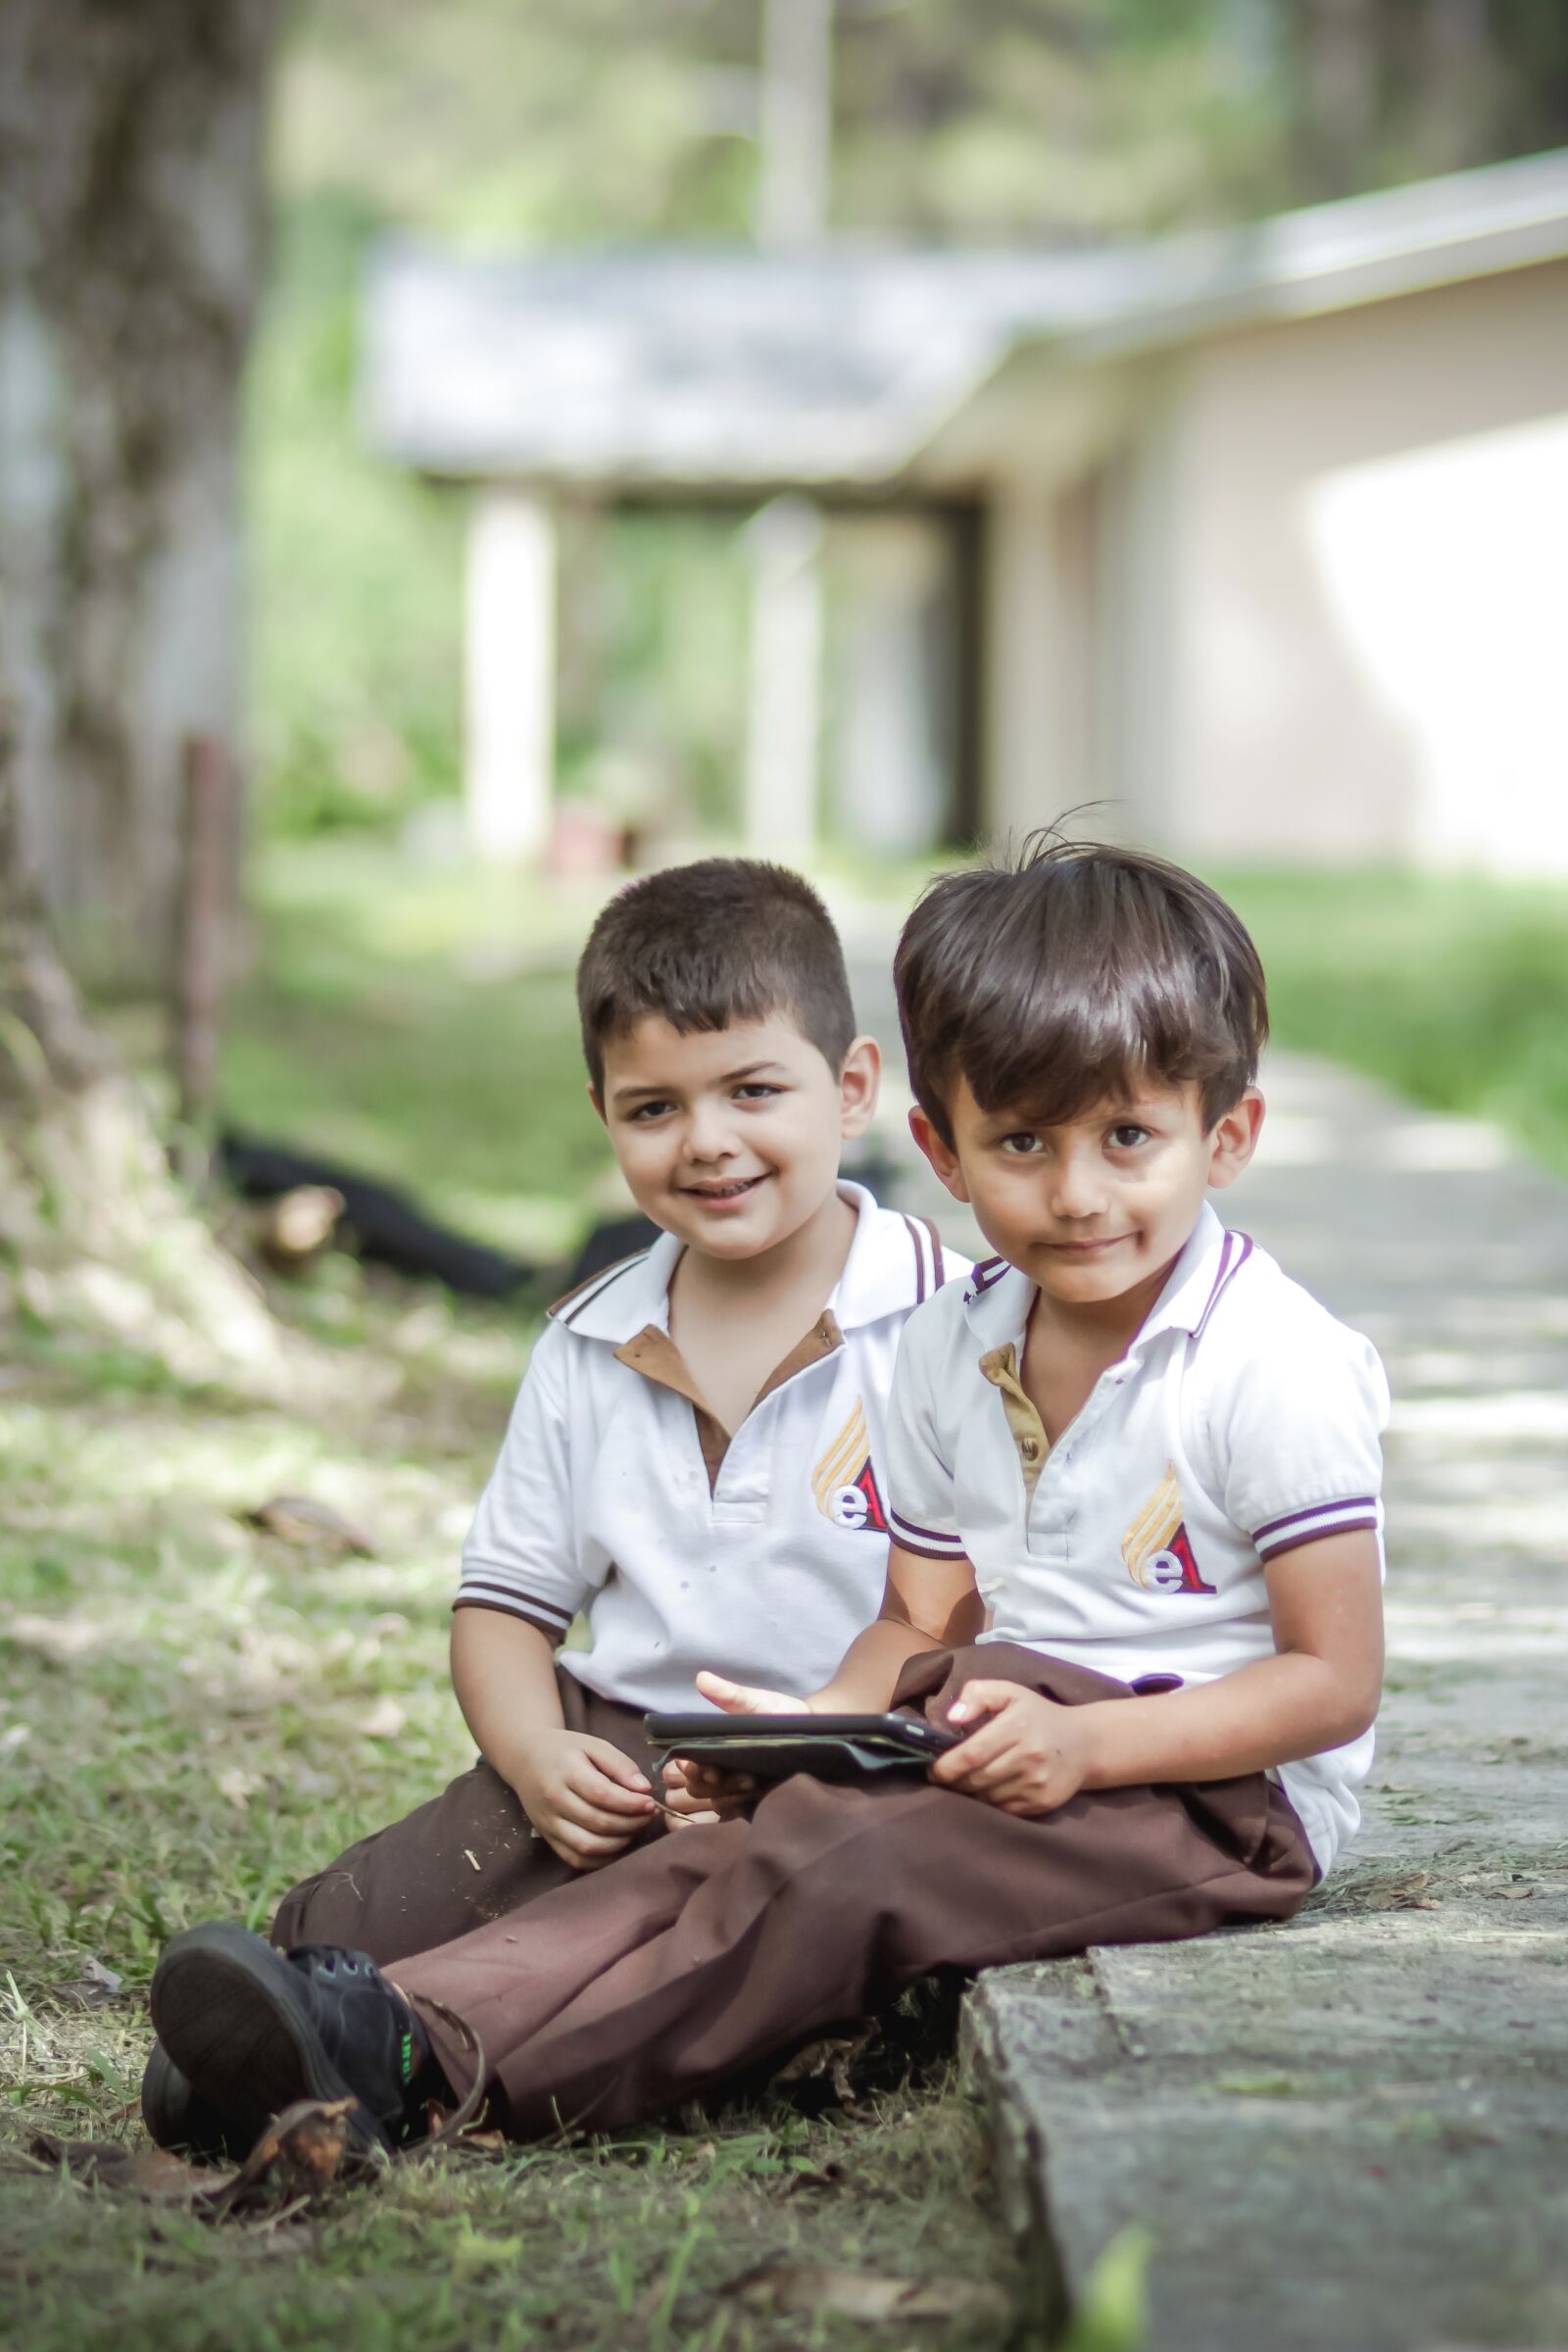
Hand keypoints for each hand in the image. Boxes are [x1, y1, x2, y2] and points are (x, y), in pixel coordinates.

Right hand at [508, 1729, 657, 1870]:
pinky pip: (576, 1858)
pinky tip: (617, 1845)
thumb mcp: (594, 1745)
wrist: (526, 1759)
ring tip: (634, 1829)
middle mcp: (553, 1800)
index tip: (650, 1802)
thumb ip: (620, 1764)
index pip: (602, 1795)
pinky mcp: (548, 1838)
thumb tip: (644, 1789)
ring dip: (618, 1843)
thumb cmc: (565, 1750)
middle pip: (597, 1822)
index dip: (630, 1803)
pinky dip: (601, 1858)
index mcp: (566, 1772)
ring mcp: (548, 1823)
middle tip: (648, 1816)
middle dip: (630, 1823)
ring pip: (587, 1846)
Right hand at [659, 1669, 808, 1821]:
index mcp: (715, 1749)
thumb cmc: (781, 1715)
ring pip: (716, 1803)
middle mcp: (722, 1772)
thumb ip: (730, 1695)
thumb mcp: (757, 1703)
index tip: (700, 1764)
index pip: (687, 1766)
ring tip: (750, 1780)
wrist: (817, 1732)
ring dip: (727, 1794)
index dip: (689, 1768)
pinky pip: (736, 1814)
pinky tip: (757, 1794)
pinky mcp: (755, 1804)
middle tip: (725, 1772)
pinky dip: (741, 1806)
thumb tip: (701, 1677)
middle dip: (708, 1782)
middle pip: (696, 1789)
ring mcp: (738, 1791)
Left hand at [930, 1683, 1102, 1815]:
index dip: (945, 1767)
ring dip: (971, 1793)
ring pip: (987, 1798)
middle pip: (975, 1780)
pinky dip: (991, 1803)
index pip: (971, 1754)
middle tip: (945, 1777)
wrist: (1085, 1743)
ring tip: (968, 1781)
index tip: (932, 1770)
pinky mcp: (1042, 1803)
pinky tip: (991, 1789)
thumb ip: (977, 1694)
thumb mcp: (1010, 1692)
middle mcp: (1029, 1756)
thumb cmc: (1038, 1715)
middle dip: (955, 1781)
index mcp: (1017, 1726)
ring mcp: (1037, 1783)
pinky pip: (1003, 1810)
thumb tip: (952, 1718)